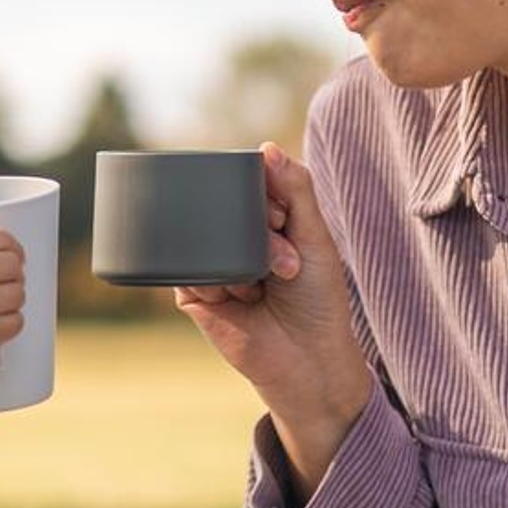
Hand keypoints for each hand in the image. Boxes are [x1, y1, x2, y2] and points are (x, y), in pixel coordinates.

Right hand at [171, 142, 372, 444]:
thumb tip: (266, 147)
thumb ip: (296, 190)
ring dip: (240, 260)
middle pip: (226, 208)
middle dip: (255, 228)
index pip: (250, 186)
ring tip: (266, 285)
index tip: (283, 220)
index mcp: (266, 222)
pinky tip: (242, 297)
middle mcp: (237, 240)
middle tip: (282, 261)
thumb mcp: (315, 238)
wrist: (307, 359)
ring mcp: (214, 266)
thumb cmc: (319, 301)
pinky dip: (215, 281)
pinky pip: (189, 271)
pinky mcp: (193, 294)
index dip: (262, 193)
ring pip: (207, 238)